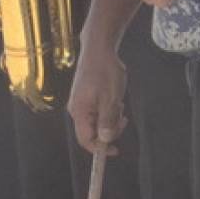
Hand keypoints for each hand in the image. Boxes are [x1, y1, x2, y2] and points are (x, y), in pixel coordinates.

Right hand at [67, 41, 128, 157]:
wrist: (99, 48)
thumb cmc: (105, 71)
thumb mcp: (111, 98)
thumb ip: (108, 120)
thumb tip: (105, 140)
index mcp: (79, 112)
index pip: (86, 140)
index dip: (99, 149)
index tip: (115, 150)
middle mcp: (76, 109)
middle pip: (92, 132)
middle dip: (109, 129)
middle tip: (123, 119)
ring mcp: (80, 102)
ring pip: (96, 121)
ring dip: (110, 118)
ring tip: (119, 104)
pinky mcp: (85, 96)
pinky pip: (96, 111)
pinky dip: (107, 110)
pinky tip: (114, 99)